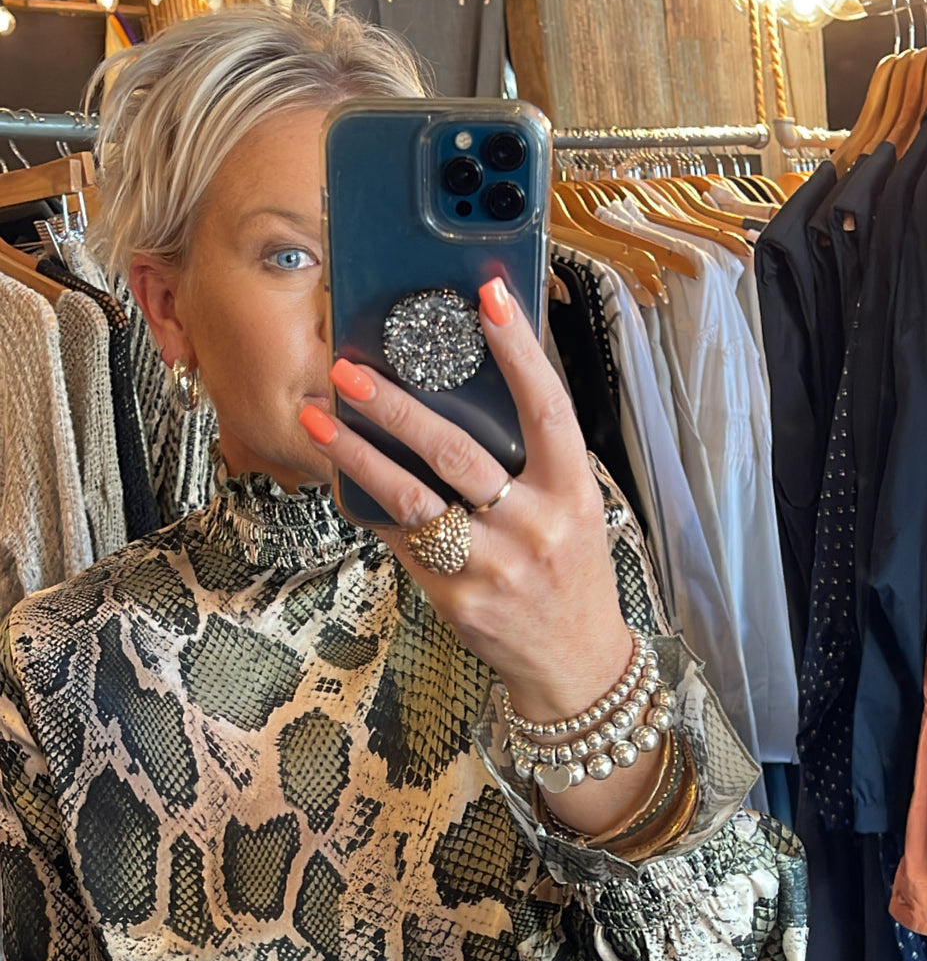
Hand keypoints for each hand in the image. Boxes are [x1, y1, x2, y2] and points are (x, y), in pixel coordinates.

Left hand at [299, 277, 630, 727]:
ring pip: (412, 498)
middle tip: (351, 369)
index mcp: (572, 492)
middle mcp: (533, 527)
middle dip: (397, 406)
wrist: (573, 664)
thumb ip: (535, 458)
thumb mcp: (575, 509)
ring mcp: (491, 566)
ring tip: (318, 415)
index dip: (518, 350)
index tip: (487, 296)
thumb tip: (472, 388)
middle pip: (456, 452)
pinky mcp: (454, 597)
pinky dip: (364, 503)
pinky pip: (398, 539)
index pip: (547, 407)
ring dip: (357, 453)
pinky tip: (337, 474)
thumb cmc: (570, 573)